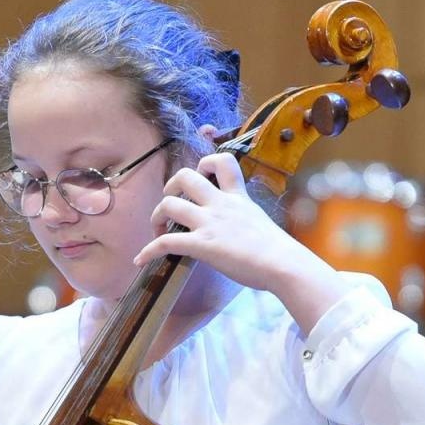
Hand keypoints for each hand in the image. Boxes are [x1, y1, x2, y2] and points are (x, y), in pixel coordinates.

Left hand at [136, 152, 350, 330]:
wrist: (283, 264)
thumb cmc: (279, 249)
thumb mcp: (260, 221)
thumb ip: (243, 218)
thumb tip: (237, 230)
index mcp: (237, 196)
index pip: (221, 161)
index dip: (204, 163)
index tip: (200, 176)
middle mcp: (220, 204)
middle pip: (184, 176)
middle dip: (170, 188)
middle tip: (171, 204)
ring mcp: (209, 223)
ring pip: (169, 205)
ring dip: (155, 217)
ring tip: (156, 231)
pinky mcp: (202, 244)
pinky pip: (166, 242)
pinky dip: (148, 251)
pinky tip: (141, 260)